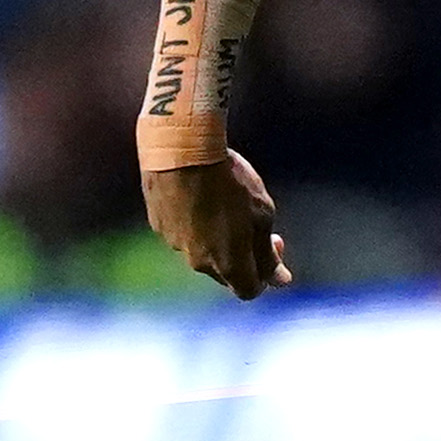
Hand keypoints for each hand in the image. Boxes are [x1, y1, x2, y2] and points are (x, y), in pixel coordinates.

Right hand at [143, 152, 290, 300]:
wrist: (182, 150)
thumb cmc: (230, 181)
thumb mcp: (262, 215)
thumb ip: (268, 253)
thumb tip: (281, 281)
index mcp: (227, 264)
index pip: (248, 290)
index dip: (265, 276)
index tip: (273, 244)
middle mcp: (198, 262)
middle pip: (225, 272)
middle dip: (241, 255)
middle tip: (252, 222)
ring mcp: (175, 244)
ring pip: (201, 251)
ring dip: (216, 237)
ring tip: (223, 200)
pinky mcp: (159, 225)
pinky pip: (181, 231)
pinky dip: (194, 220)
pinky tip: (199, 193)